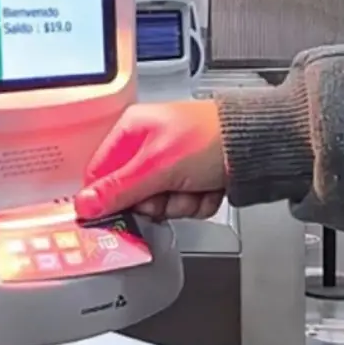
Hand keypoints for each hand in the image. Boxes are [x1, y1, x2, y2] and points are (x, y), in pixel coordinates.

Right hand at [75, 100, 227, 220]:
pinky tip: (209, 187)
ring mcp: (172, 164)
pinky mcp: (193, 179)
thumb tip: (84, 204)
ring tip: (196, 185)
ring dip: (180, 203)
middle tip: (169, 191)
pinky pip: (183, 205)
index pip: (100, 173)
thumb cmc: (212, 138)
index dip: (107, 197)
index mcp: (132, 130)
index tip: (116, 214)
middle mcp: (149, 145)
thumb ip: (119, 188)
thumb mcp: (158, 166)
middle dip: (156, 201)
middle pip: (132, 195)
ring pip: (160, 205)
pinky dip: (198, 203)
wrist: (259, 145)